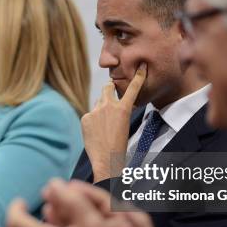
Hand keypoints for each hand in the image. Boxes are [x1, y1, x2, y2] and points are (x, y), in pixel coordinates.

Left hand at [81, 64, 146, 180]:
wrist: (106, 160)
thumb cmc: (118, 146)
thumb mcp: (124, 125)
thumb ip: (118, 111)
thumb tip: (109, 105)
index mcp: (124, 109)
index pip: (133, 88)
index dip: (138, 77)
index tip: (141, 67)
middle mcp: (109, 106)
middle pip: (107, 87)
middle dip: (109, 88)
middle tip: (111, 92)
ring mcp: (95, 111)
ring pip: (98, 103)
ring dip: (101, 108)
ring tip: (103, 126)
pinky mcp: (85, 117)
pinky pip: (89, 115)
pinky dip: (92, 121)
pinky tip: (95, 133)